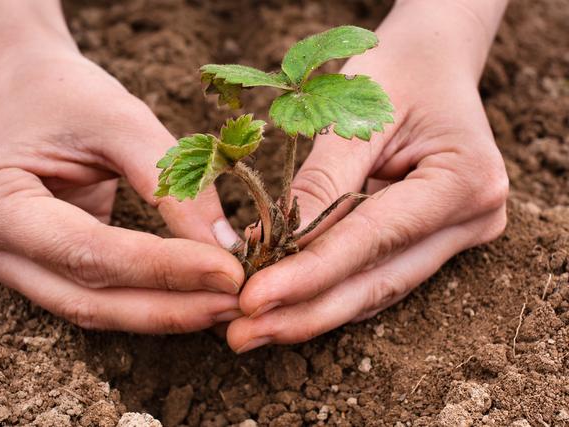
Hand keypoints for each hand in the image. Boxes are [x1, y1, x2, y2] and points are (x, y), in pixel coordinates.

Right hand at [0, 49, 244, 332]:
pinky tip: (193, 298)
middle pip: (89, 298)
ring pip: (92, 310)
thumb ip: (173, 183)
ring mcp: (4, 266)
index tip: (228, 270)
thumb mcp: (123, 121)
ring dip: (163, 313)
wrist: (32, 93)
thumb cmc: (71, 97)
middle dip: (170, 306)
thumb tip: (224, 247)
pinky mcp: (34, 272)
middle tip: (236, 299)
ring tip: (224, 304)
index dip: (163, 268)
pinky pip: (95, 299)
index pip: (89, 252)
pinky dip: (146, 302)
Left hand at [228, 0, 508, 351]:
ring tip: (252, 330)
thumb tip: (274, 245)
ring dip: (311, 312)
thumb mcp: (354, 113)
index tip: (252, 300)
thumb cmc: (395, 71)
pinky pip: (375, 275)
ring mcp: (457, 235)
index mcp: (465, 180)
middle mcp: (472, 219)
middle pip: (377, 282)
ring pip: (375, 290)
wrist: (432, 62)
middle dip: (305, 312)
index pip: (372, 240)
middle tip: (242, 334)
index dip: (309, 275)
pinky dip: (328, 290)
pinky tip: (284, 304)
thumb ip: (320, 181)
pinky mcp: (432, 241)